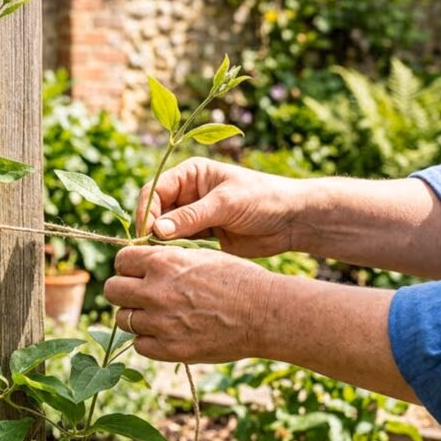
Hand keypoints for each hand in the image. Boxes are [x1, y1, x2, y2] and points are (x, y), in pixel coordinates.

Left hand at [104, 246, 272, 363]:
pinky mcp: (170, 350)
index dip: (128, 267)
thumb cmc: (237, 280)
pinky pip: (139, 345)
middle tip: (139, 296)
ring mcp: (161, 323)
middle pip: (112, 290)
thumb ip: (167, 260)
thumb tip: (142, 264)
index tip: (137, 273)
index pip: (121, 260)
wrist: (263, 313)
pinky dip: (147, 340)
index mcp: (163, 263)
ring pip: (122, 319)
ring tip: (157, 316)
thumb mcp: (200, 256)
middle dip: (123, 291)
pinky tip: (165, 334)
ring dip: (136, 317)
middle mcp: (156, 291)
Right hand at [137, 158, 304, 258]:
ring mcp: (194, 217)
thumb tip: (157, 230)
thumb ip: (192, 216)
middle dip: (152, 231)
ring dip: (165, 246)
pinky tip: (181, 265)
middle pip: (156, 213)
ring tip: (168, 260)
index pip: (154, 191)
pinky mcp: (203, 238)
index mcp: (190, 175)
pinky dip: (178, 255)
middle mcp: (188, 194)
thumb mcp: (226, 204)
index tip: (149, 233)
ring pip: (166, 233)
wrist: (292, 221)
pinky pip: (181, 247)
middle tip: (152, 252)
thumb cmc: (263, 199)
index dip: (147, 212)